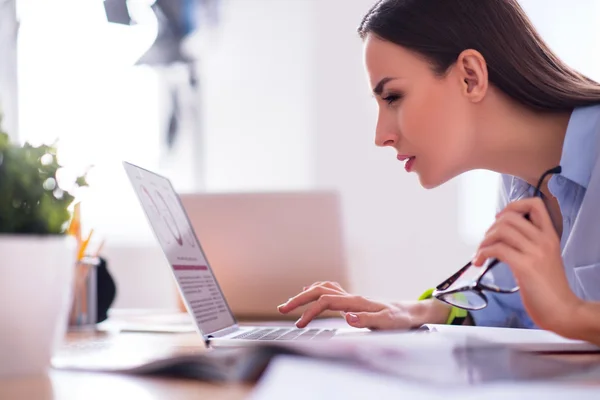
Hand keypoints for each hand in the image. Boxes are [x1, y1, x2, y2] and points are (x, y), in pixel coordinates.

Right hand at [277, 281, 449, 329]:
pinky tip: (310, 293)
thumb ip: (367, 319)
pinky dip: (316, 290)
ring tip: (289, 304)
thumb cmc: (400, 320)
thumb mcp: (387, 323)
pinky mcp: (352, 300)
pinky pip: (329, 289)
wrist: (409, 312)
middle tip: (282, 309)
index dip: (309, 311)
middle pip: (318, 291)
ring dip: (304, 294)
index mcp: (355, 302)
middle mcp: (350, 296)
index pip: (325, 302)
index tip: (299, 325)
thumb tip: (346, 317)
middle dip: (298, 300)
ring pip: (322, 288)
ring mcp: (350, 296)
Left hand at [472, 197, 582, 335]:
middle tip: (486, 242)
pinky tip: (479, 262)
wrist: (563, 311)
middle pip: (509, 216)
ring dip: (484, 241)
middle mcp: (543, 240)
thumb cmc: (550, 289)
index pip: (535, 204)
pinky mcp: (525, 266)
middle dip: (491, 227)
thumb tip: (503, 235)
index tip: (501, 220)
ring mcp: (535, 252)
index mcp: (550, 236)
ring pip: (501, 230)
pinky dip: (482, 253)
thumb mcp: (544, 258)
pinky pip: (497, 249)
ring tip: (480, 253)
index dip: (513, 206)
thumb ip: (529, 244)